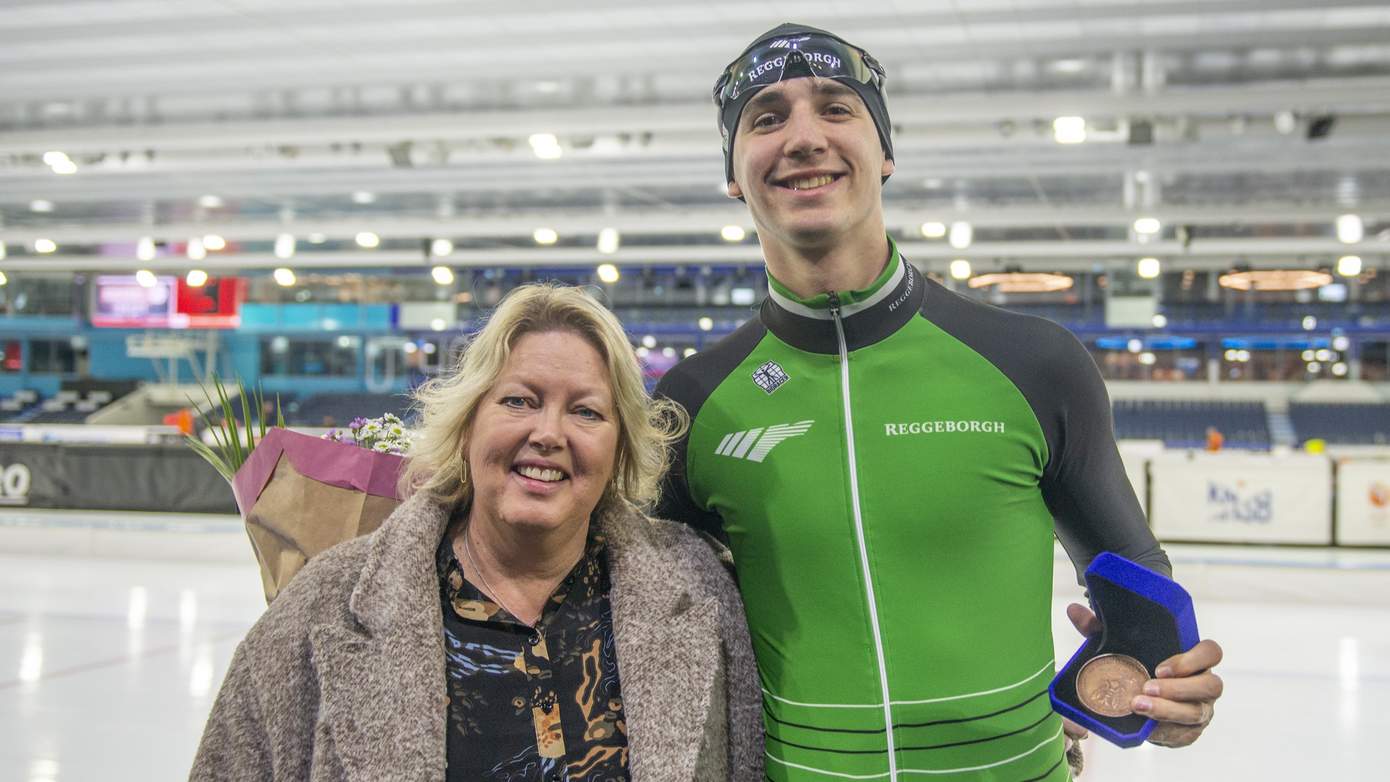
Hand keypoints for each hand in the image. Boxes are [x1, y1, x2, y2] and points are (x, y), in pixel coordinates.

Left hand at [1066, 603, 1223, 747]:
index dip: (1192, 659)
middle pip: (1211, 685)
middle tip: (1146, 687)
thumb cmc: (1136, 668)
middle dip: (1179, 688)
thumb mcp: (1119, 647)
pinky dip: (1166, 731)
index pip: (1212, 652)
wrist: (1140, 704)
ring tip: (1138, 705)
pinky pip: (1186, 734)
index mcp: (1195, 659)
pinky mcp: (1190, 732)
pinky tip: (1147, 728)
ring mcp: (1201, 710)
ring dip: (1168, 710)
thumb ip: (1099, 629)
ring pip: (1197, 712)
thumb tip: (1074, 610)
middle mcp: (1204, 684)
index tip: (1160, 666)